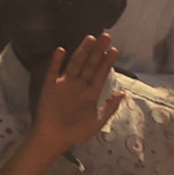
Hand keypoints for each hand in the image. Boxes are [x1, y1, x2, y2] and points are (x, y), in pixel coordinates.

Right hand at [31, 34, 122, 154]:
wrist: (54, 138)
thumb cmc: (77, 132)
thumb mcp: (98, 121)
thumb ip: (110, 106)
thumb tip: (123, 92)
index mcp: (91, 93)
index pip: (101, 73)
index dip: (108, 62)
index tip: (114, 49)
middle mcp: (79, 85)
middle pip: (90, 64)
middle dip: (98, 50)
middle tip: (106, 36)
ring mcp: (64, 84)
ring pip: (76, 64)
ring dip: (82, 51)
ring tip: (90, 38)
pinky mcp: (50, 86)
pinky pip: (54, 71)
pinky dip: (57, 61)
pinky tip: (61, 50)